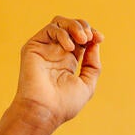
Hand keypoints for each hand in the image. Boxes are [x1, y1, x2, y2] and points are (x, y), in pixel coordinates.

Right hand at [11, 16, 102, 134]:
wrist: (44, 111)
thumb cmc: (64, 104)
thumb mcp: (87, 84)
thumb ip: (93, 65)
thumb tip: (95, 43)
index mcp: (67, 61)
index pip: (80, 38)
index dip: (91, 34)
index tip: (100, 38)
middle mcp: (55, 52)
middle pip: (70, 27)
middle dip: (84, 26)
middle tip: (90, 37)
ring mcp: (44, 48)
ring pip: (59, 23)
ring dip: (74, 26)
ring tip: (83, 38)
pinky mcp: (33, 46)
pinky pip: (50, 29)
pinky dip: (63, 33)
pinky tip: (70, 47)